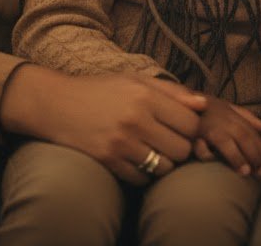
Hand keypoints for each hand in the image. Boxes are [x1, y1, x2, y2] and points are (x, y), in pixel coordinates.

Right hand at [0, 67, 205, 186]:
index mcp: (145, 95)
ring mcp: (121, 142)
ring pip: (164, 167)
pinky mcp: (108, 161)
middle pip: (182, 149)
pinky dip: (143, 174)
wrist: (56, 103)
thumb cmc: (100, 89)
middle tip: (168, 140)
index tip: (181, 126)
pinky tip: (135, 159)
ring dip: (163, 163)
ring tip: (153, 150)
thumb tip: (203, 105)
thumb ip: (171, 92)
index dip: (191, 128)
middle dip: (180, 148)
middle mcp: (136, 119)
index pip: (191, 123)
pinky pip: (141, 179)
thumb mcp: (135, 80)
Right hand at [191, 95, 260, 177]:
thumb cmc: (207, 108)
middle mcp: (221, 118)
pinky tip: (215, 162)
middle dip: (254, 155)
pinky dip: (207, 154)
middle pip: (242, 136)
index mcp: (231, 114)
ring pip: (225, 141)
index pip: (251, 132)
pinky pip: (200, 146)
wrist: (180, 98)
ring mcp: (207, 125)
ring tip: (245, 172)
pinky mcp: (192, 132)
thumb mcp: (227, 108)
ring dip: (236, 157)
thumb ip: (246, 118)